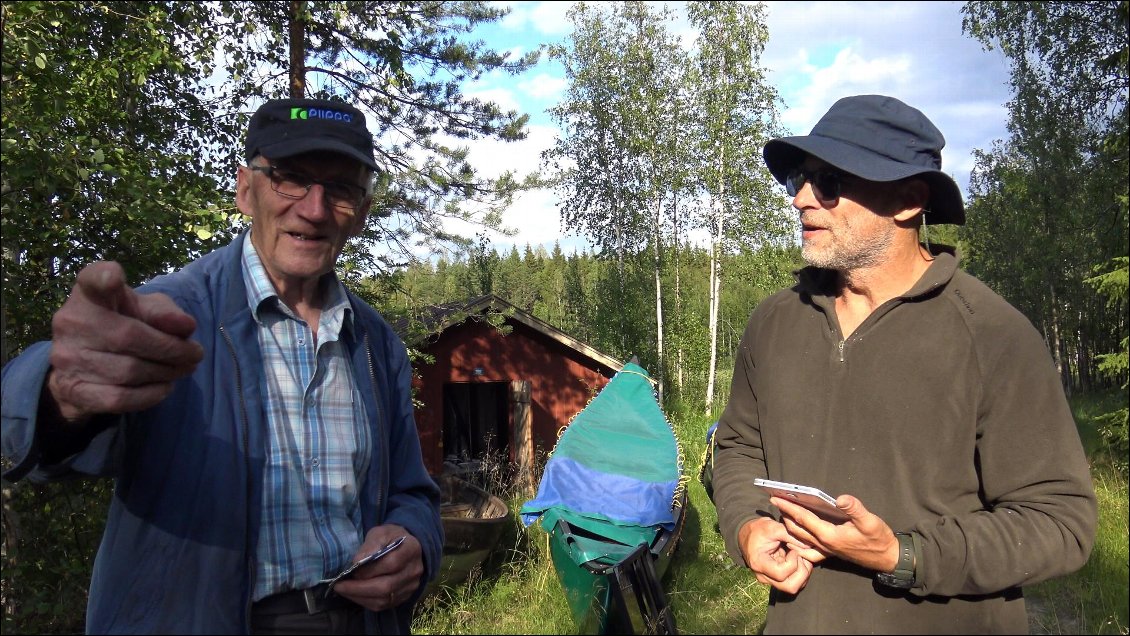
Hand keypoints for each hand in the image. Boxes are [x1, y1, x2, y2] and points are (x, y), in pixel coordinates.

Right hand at [46, 262, 202, 423]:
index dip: (104, 277)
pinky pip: (118, 398)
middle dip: (172, 349)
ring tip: (183, 369)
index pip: (92, 280)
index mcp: (89, 295)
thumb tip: (186, 326)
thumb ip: (165, 313)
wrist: (85, 364)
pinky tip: (164, 387)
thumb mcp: (145, 310)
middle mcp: (71, 322)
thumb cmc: (123, 324)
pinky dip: (149, 395)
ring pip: (128, 371)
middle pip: (130, 337)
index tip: (114, 277)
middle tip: (195, 355)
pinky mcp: (71, 389)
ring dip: (166, 373)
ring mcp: (66, 357)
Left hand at [332, 525, 423, 610]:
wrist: (407, 547)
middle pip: (386, 586)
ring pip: (384, 599)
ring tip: (344, 590)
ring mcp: (411, 586)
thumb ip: (370, 545)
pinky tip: (355, 594)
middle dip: (359, 588)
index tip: (351, 569)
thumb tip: (357, 562)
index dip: (369, 569)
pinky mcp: (405, 596)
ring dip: (360, 597)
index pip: (391, 563)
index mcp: (411, 549)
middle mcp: (414, 570)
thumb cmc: (392, 538)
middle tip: (340, 585)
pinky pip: (383, 605)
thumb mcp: (381, 532)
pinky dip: (366, 602)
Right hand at [738, 517, 821, 594]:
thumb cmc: (757, 530)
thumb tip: (810, 544)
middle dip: (802, 571)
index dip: (793, 562)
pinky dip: (801, 572)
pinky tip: (798, 559)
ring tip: (800, 557)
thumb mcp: (771, 527)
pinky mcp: (777, 579)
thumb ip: (790, 534)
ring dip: (803, 572)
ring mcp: (771, 580)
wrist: (747, 535)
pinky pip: (795, 582)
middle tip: (800, 556)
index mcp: (758, 564)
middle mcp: (764, 576)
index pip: (781, 573)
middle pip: (791, 586)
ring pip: (795, 587)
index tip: (792, 549)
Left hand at [771, 493, 899, 572]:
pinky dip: (798, 543)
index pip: (803, 519)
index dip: (788, 507)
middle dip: (785, 515)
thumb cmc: (878, 538)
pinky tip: (794, 538)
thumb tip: (840, 498)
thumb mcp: (870, 521)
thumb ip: (854, 509)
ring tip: (782, 515)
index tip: (775, 498)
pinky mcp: (830, 553)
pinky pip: (808, 550)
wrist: (886, 557)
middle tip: (775, 502)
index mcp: (829, 535)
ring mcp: (826, 551)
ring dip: (789, 528)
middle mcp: (823, 544)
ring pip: (800, 540)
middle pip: (797, 529)